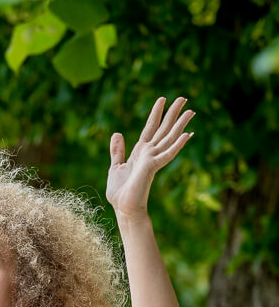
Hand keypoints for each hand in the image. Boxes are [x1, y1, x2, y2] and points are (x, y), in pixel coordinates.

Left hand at [106, 96, 193, 218]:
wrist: (123, 208)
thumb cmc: (120, 193)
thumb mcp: (115, 167)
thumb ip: (117, 151)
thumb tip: (117, 133)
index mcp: (140, 153)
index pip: (150, 128)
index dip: (156, 114)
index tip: (162, 99)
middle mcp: (149, 154)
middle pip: (163, 129)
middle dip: (173, 113)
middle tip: (183, 98)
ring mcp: (153, 160)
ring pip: (169, 138)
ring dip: (180, 124)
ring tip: (191, 110)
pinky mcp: (153, 167)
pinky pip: (168, 154)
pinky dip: (177, 145)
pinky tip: (188, 134)